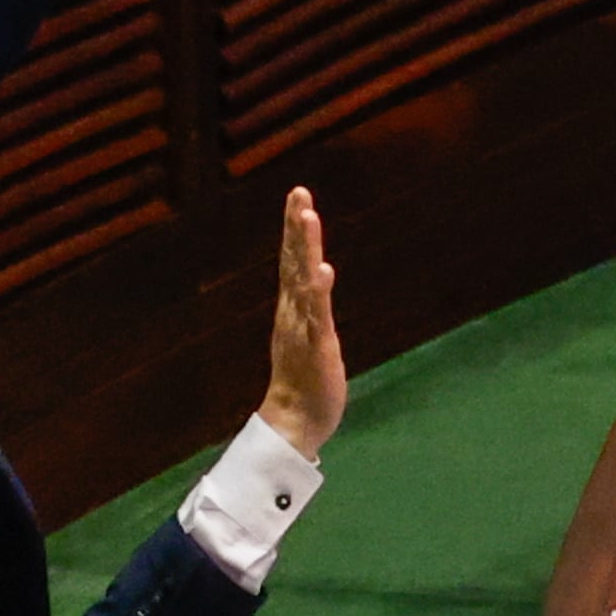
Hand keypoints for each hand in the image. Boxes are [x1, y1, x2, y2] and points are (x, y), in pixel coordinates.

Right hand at [259, 188, 345, 457]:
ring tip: (308, 216)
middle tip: (298, 192)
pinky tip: (323, 269)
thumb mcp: (310, 338)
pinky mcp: (316, 347)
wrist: (293, 424)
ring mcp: (303, 328)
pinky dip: (318, 292)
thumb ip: (311, 312)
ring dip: (306, 247)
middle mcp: (293, 313)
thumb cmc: (304, 384)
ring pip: (303, 280)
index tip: (297, 197)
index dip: (295, 230)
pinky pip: (317, 315)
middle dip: (296, 226)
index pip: (292, 262)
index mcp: (293, 310)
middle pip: (293, 261)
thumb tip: (314, 285)